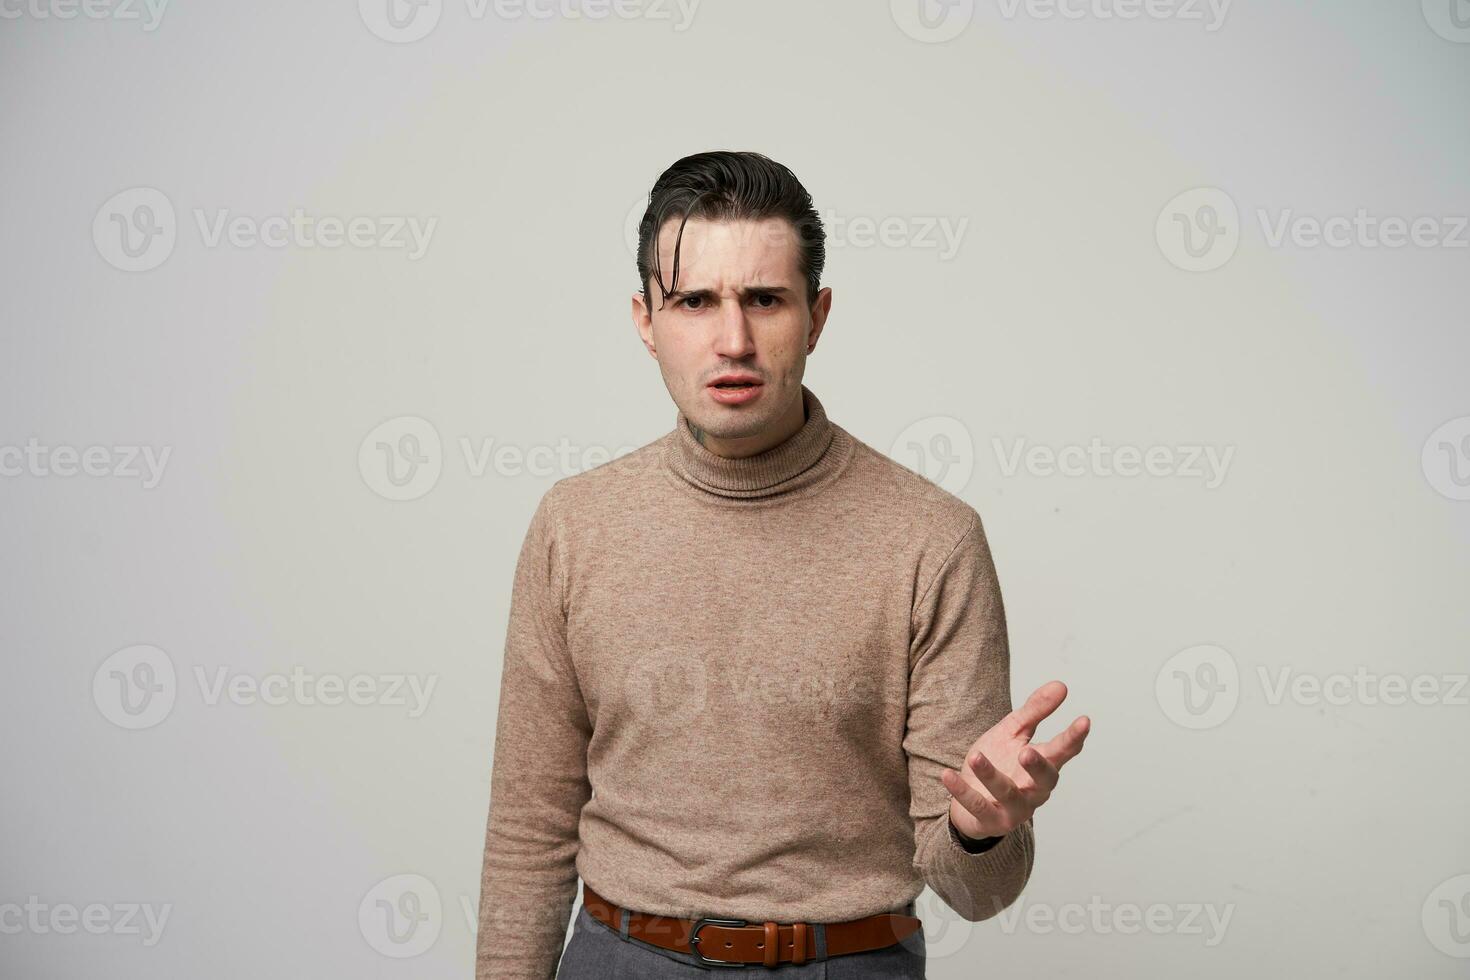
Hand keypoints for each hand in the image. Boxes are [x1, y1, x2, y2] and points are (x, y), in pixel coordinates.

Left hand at [943, 680, 1090, 841]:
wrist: (972, 799)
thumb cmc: (1000, 762)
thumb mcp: (1014, 732)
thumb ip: (1036, 711)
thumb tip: (1061, 685)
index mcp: (1043, 764)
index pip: (1063, 751)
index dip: (1074, 737)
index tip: (1084, 720)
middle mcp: (1034, 789)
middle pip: (1044, 779)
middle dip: (1038, 767)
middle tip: (1027, 752)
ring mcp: (1014, 807)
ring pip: (1006, 793)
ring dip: (991, 776)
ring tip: (976, 756)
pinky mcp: (990, 819)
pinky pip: (976, 805)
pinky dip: (962, 791)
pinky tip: (947, 775)